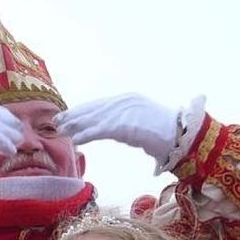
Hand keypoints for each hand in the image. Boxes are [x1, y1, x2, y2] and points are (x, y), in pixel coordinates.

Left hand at [56, 94, 180, 161]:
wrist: (182, 135)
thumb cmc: (171, 133)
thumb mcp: (148, 123)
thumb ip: (134, 125)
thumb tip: (128, 134)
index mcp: (129, 99)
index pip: (100, 104)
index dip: (83, 110)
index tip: (70, 114)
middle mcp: (124, 102)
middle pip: (93, 109)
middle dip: (74, 115)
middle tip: (58, 121)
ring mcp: (124, 113)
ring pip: (93, 119)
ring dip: (75, 125)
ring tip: (61, 130)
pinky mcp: (124, 126)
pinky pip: (100, 131)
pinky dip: (86, 135)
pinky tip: (75, 140)